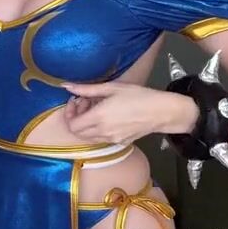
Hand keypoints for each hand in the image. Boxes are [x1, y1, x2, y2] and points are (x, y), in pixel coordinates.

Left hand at [61, 82, 197, 146]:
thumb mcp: (111, 88)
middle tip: (86, 103)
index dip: (69, 113)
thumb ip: (86, 89)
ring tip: (98, 108)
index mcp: (99, 118)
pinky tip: (108, 116)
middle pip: (78, 133)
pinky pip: (101, 139)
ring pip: (89, 137)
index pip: (72, 124)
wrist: (161, 111)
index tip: (76, 101)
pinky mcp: (120, 143)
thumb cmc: (138, 96)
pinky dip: (98, 129)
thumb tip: (66, 86)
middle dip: (77, 118)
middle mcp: (103, 132)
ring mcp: (112, 140)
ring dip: (87, 124)